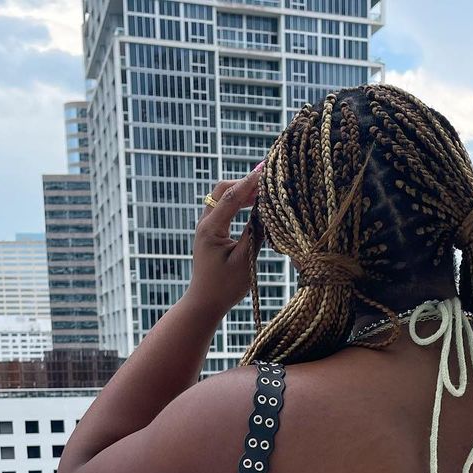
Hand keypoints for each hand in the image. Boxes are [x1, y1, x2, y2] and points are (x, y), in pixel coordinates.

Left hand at [185, 167, 263, 320]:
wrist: (205, 302)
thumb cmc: (225, 287)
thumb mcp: (244, 262)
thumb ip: (255, 234)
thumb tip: (266, 211)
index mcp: (211, 229)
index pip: (231, 196)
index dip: (250, 182)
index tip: (267, 170)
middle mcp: (205, 223)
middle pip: (223, 190)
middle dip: (245, 182)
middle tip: (267, 179)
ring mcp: (206, 226)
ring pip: (222, 197)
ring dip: (242, 191)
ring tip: (264, 190)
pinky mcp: (211, 231)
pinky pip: (224, 208)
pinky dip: (238, 201)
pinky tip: (254, 204)